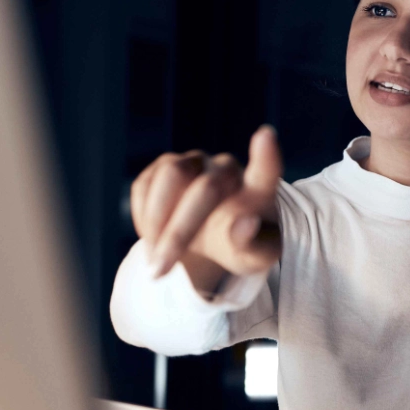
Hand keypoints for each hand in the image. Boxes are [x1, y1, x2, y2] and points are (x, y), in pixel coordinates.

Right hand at [129, 126, 283, 289]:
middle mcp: (226, 169)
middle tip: (160, 272)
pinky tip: (154, 240)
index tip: (265, 137)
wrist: (213, 238)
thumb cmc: (239, 247)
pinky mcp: (164, 166)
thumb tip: (243, 224)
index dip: (266, 156)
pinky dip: (144, 218)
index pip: (266, 170)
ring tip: (155, 262)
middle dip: (178, 233)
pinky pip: (145, 186)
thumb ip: (253, 246)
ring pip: (169, 175)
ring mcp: (194, 162)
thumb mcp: (251, 258)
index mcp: (258, 192)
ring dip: (156, 222)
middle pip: (204, 189)